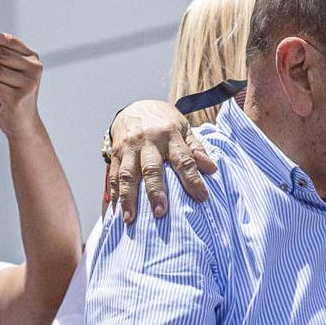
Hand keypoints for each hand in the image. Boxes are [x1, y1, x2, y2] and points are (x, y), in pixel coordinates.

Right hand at [106, 99, 217, 221]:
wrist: (134, 106)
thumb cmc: (164, 122)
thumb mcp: (183, 128)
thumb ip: (196, 149)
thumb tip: (211, 170)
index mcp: (170, 135)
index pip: (183, 159)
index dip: (193, 179)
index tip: (201, 197)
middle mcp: (148, 141)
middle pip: (152, 168)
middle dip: (155, 191)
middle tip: (160, 213)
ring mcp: (129, 147)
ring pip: (128, 174)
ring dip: (128, 198)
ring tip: (130, 218)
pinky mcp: (115, 153)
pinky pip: (114, 174)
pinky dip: (114, 193)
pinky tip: (115, 211)